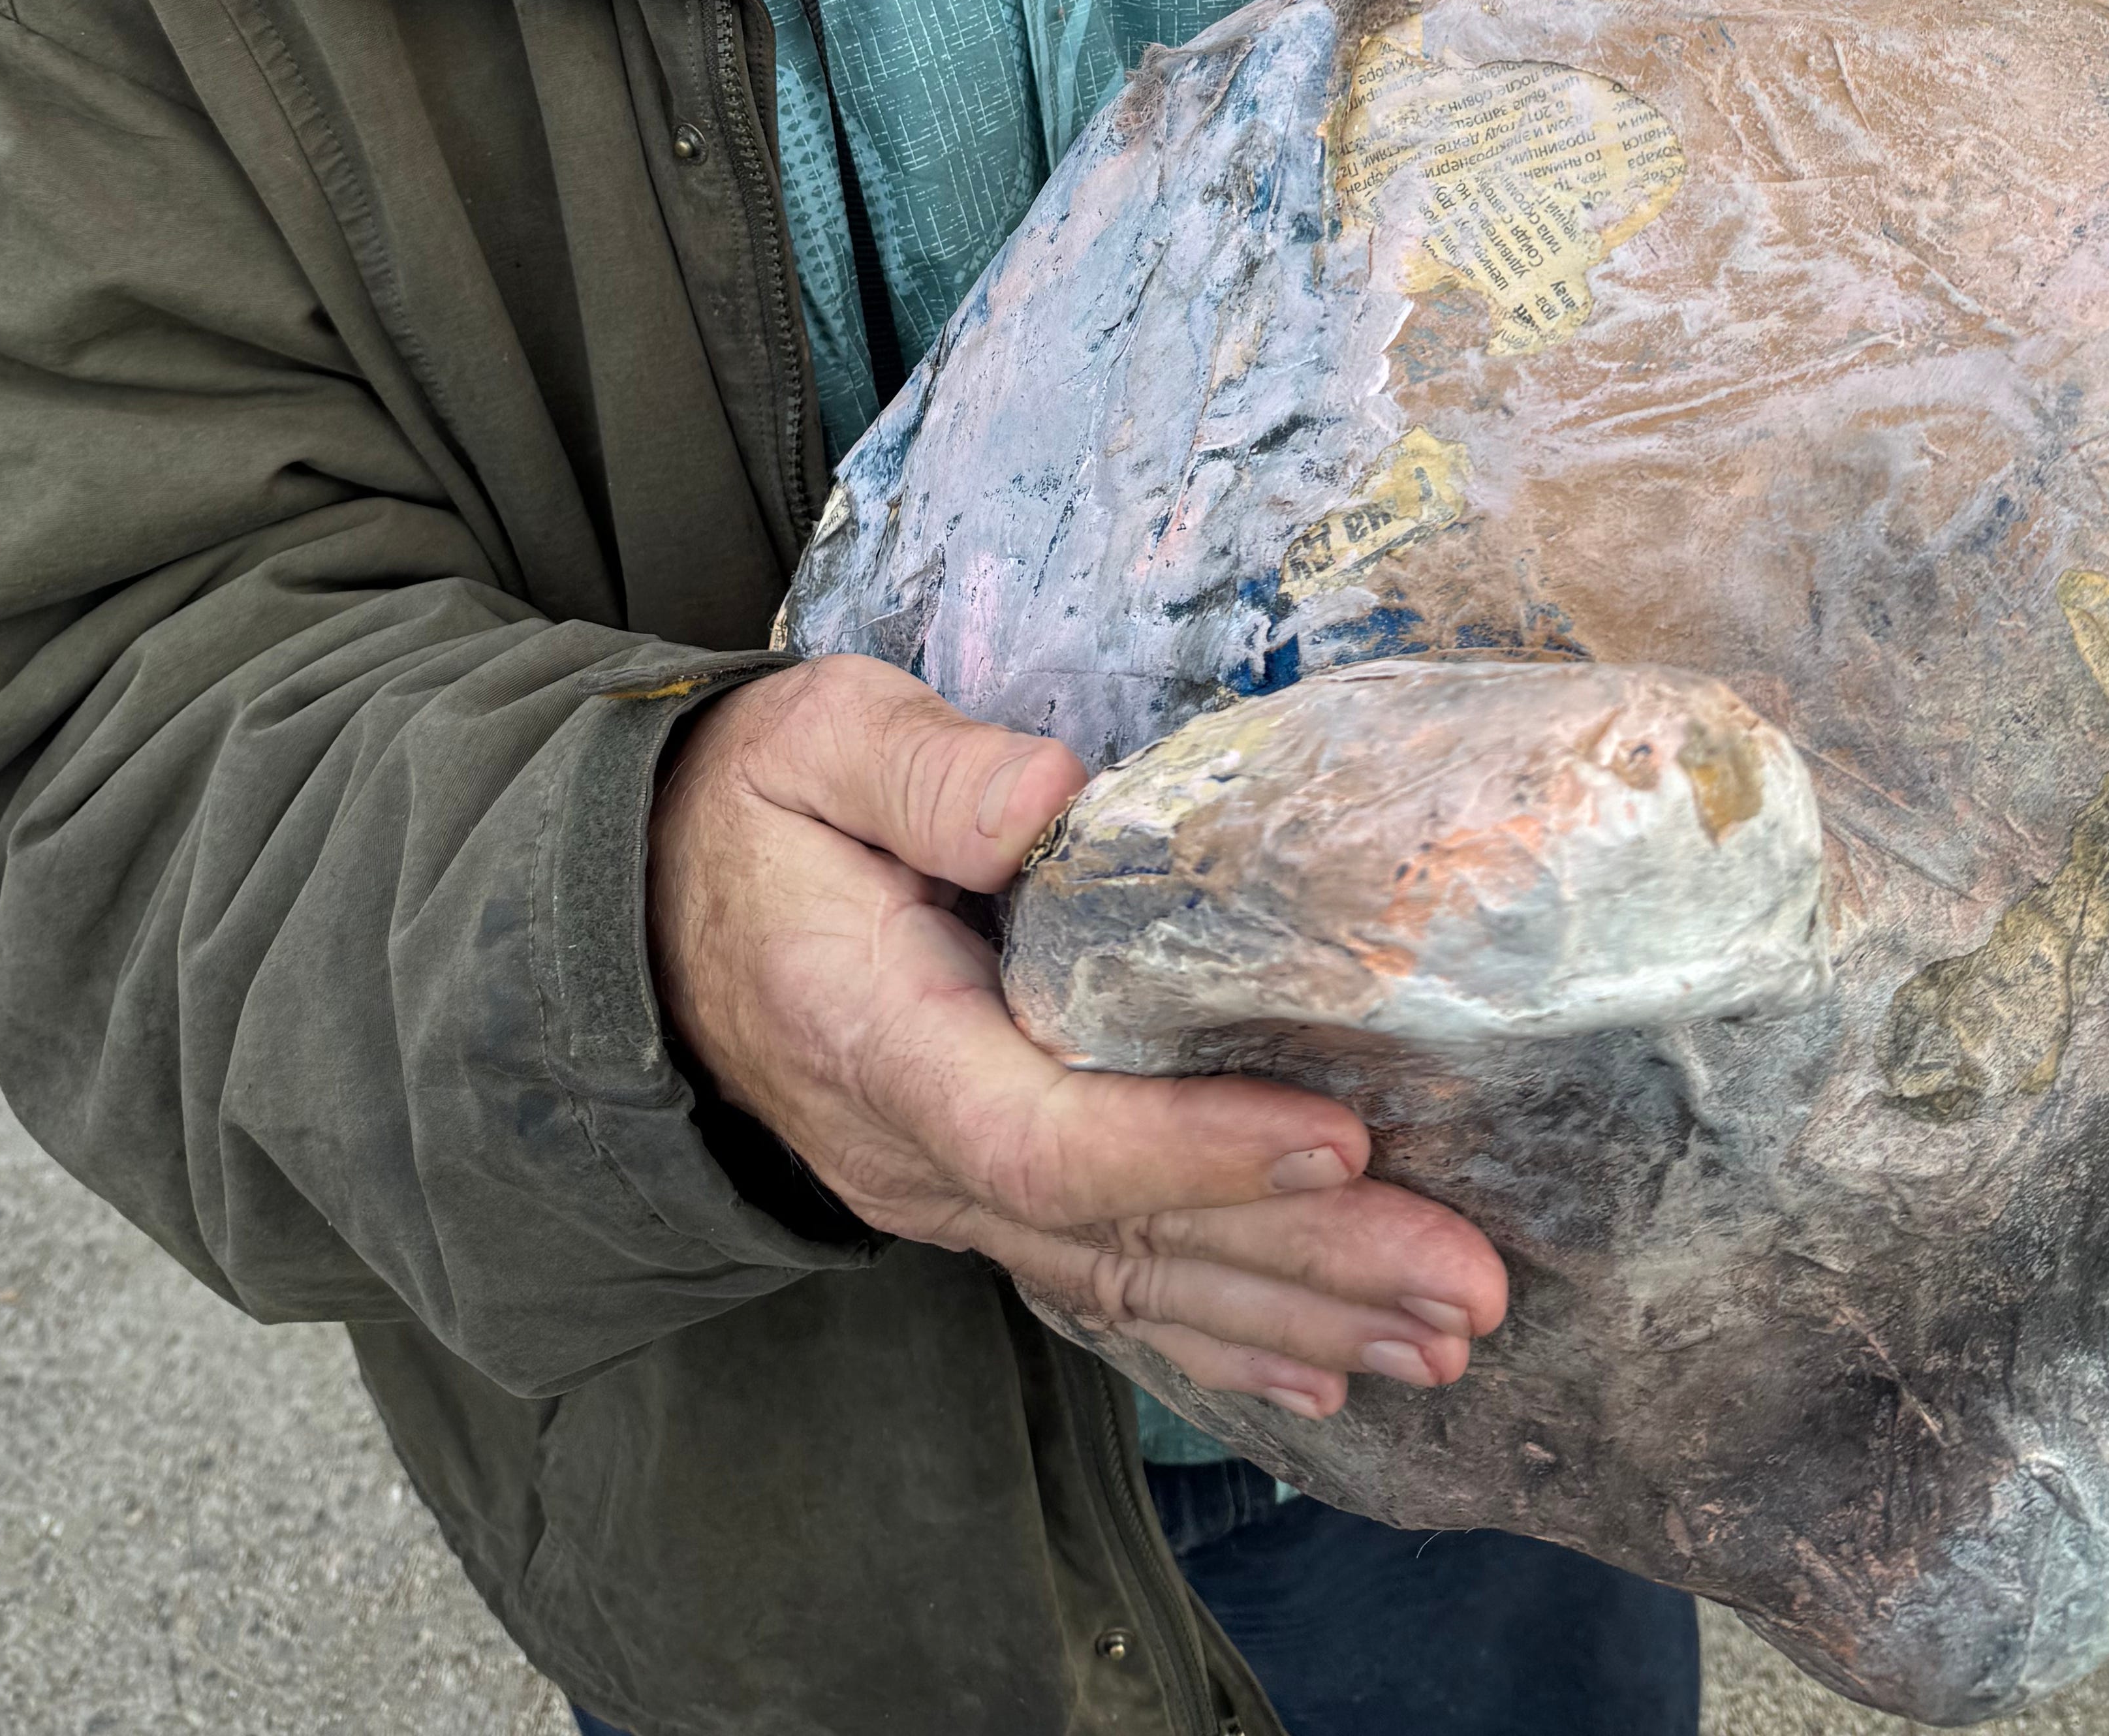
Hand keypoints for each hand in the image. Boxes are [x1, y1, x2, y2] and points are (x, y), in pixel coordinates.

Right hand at [649, 655, 1507, 1418]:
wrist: (645, 908)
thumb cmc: (748, 804)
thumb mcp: (813, 740)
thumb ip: (922, 769)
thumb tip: (1047, 798)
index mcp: (876, 1036)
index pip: (1045, 1133)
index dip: (1192, 1151)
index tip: (1339, 1139)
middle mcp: (913, 1150)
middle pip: (1120, 1237)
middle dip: (1302, 1266)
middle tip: (1464, 1284)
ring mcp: (941, 1193)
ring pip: (1129, 1283)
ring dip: (1292, 1316)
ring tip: (1446, 1336)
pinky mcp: (974, 1195)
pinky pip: (1104, 1286)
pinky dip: (1221, 1333)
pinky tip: (1328, 1368)